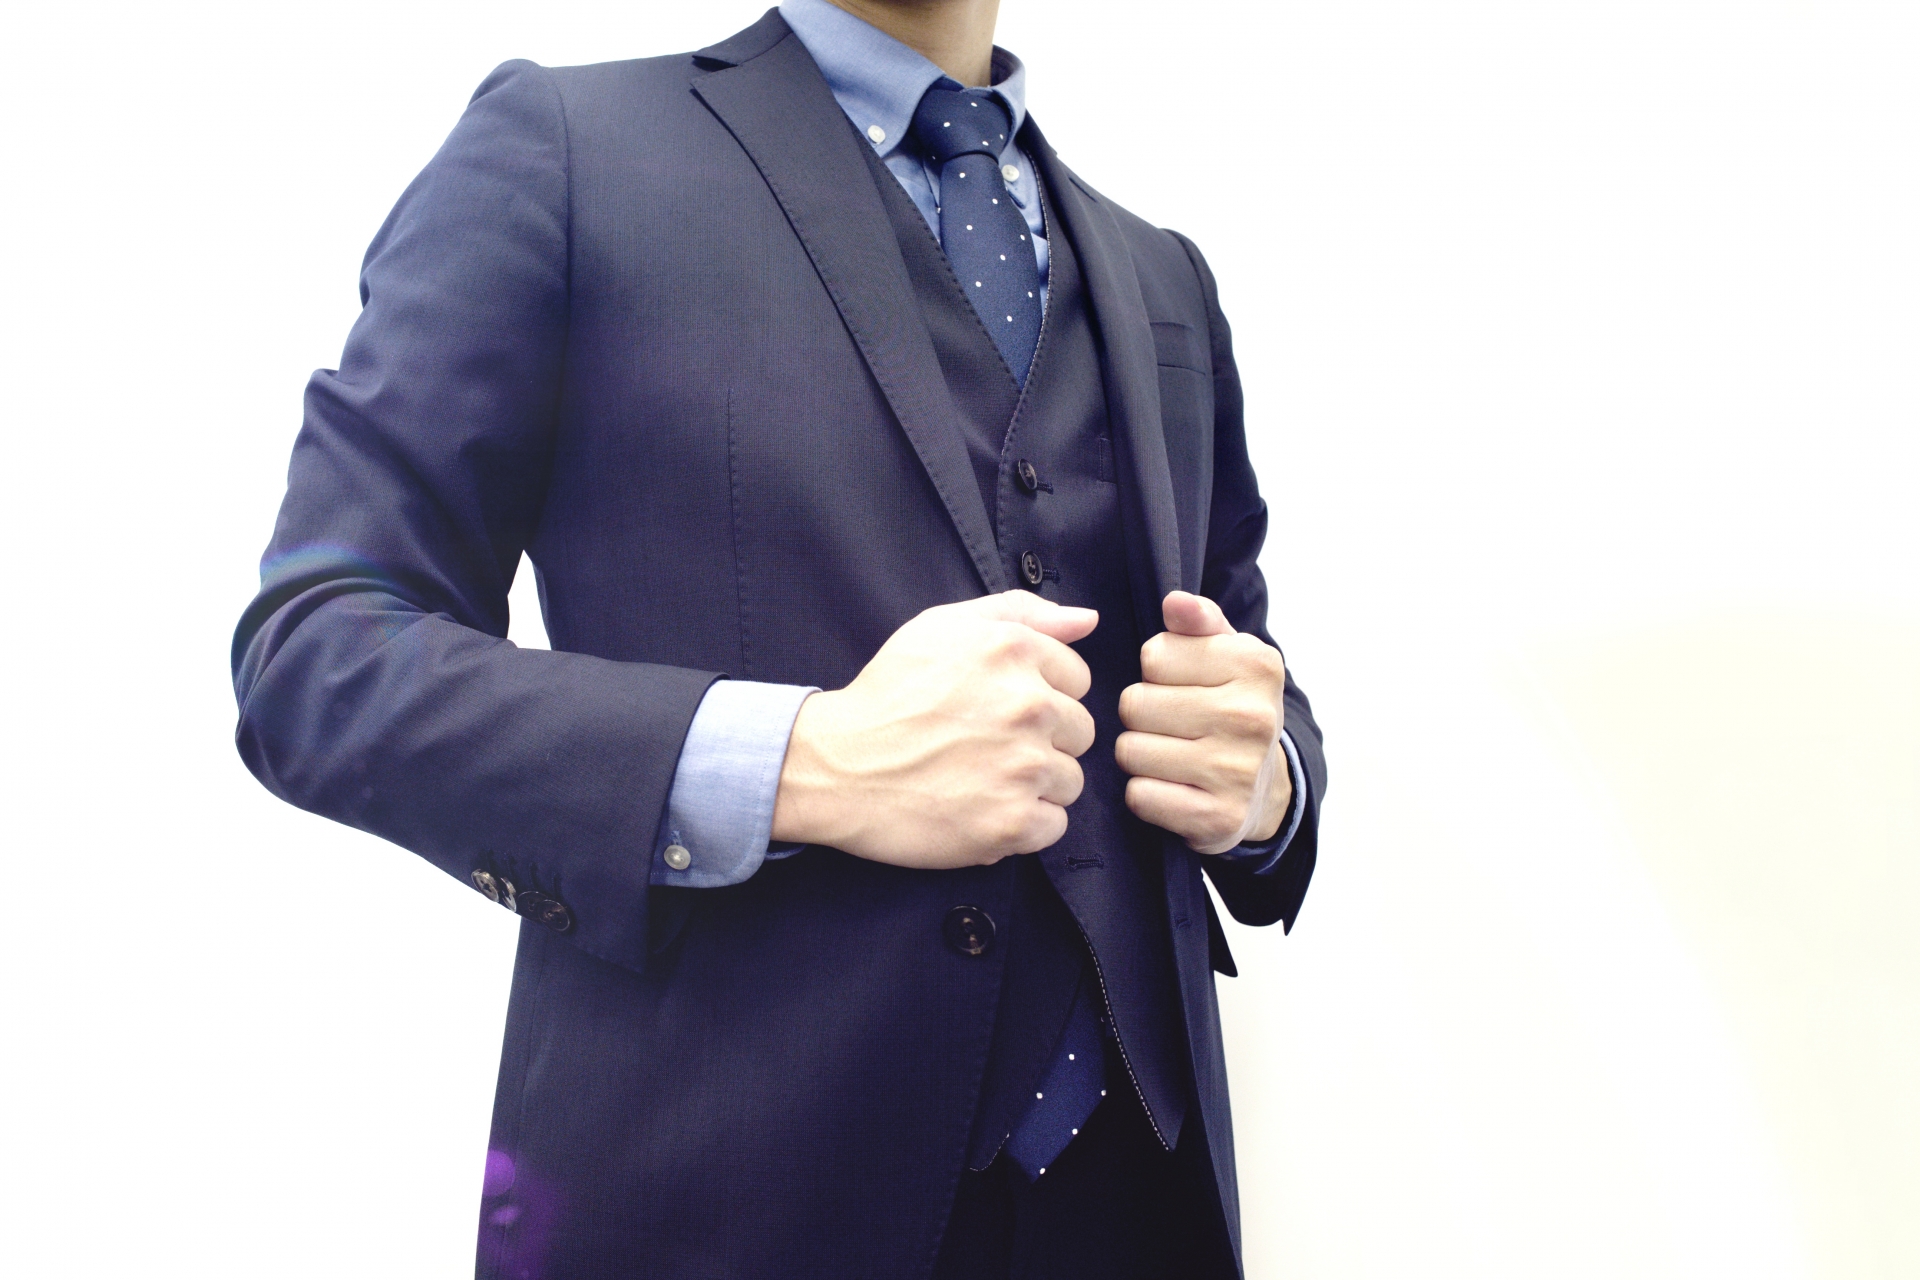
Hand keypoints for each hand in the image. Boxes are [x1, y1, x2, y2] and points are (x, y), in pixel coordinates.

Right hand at [771, 591, 1099, 867]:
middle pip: (1080, 732)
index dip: (1041, 695)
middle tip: (988, 746)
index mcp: (1015, 650)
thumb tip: (1088, 620)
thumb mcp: (942, 627)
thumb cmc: (888, 694)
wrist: (836, 767)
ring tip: (982, 778)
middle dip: (1044, 740)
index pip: (1078, 680)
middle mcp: (1029, 704)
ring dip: (1035, 784)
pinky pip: (1054, 826)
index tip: (999, 708)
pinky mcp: (1013, 822)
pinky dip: (1024, 825)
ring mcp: (1024, 766)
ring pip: (1070, 780)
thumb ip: (1021, 613)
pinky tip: (983, 809)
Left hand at [1116, 592, 1290, 854]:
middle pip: (1135, 703)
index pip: (1153, 655)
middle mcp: (1252, 717)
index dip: (1156, 672)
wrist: (1266, 790)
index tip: (1183, 686)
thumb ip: (1199, 621)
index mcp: (1255, 665)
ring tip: (1170, 756)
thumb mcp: (1226, 654)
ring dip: (1139, 755)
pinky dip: (1146, 794)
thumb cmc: (1232, 708)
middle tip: (1172, 726)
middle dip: (1142, 715)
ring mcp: (1236, 771)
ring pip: (1130, 751)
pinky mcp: (1217, 817)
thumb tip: (1174, 602)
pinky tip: (1171, 788)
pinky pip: (1140, 796)